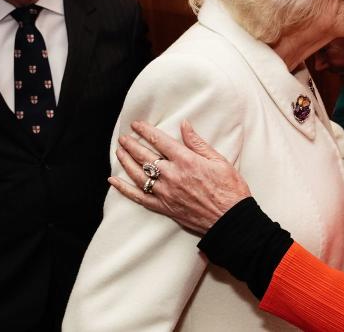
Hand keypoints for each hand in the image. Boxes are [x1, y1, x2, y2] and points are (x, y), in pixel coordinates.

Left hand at [110, 120, 250, 234]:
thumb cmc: (229, 189)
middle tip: (124, 137)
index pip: (160, 141)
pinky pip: (138, 197)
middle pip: (144, 156)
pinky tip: (114, 181)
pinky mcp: (163, 207)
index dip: (146, 131)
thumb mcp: (219, 160)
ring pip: (137, 174)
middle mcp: (172, 175)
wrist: (229, 219)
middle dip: (132, 144)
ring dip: (125, 161)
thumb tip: (184, 125)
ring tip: (119, 152)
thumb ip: (198, 143)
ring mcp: (165, 192)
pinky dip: (123, 189)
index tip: (137, 125)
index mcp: (186, 161)